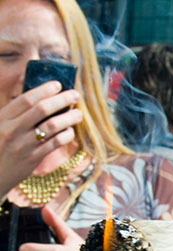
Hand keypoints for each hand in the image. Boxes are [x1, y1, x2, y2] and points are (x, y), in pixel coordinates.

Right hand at [0, 81, 81, 195]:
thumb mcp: (0, 126)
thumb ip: (16, 114)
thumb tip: (43, 99)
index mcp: (2, 118)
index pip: (26, 99)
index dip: (44, 90)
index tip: (58, 85)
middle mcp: (12, 129)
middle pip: (42, 109)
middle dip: (62, 100)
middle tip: (75, 95)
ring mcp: (23, 144)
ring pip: (52, 126)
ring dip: (69, 117)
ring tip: (78, 114)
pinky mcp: (33, 158)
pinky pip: (55, 143)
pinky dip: (66, 135)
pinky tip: (70, 131)